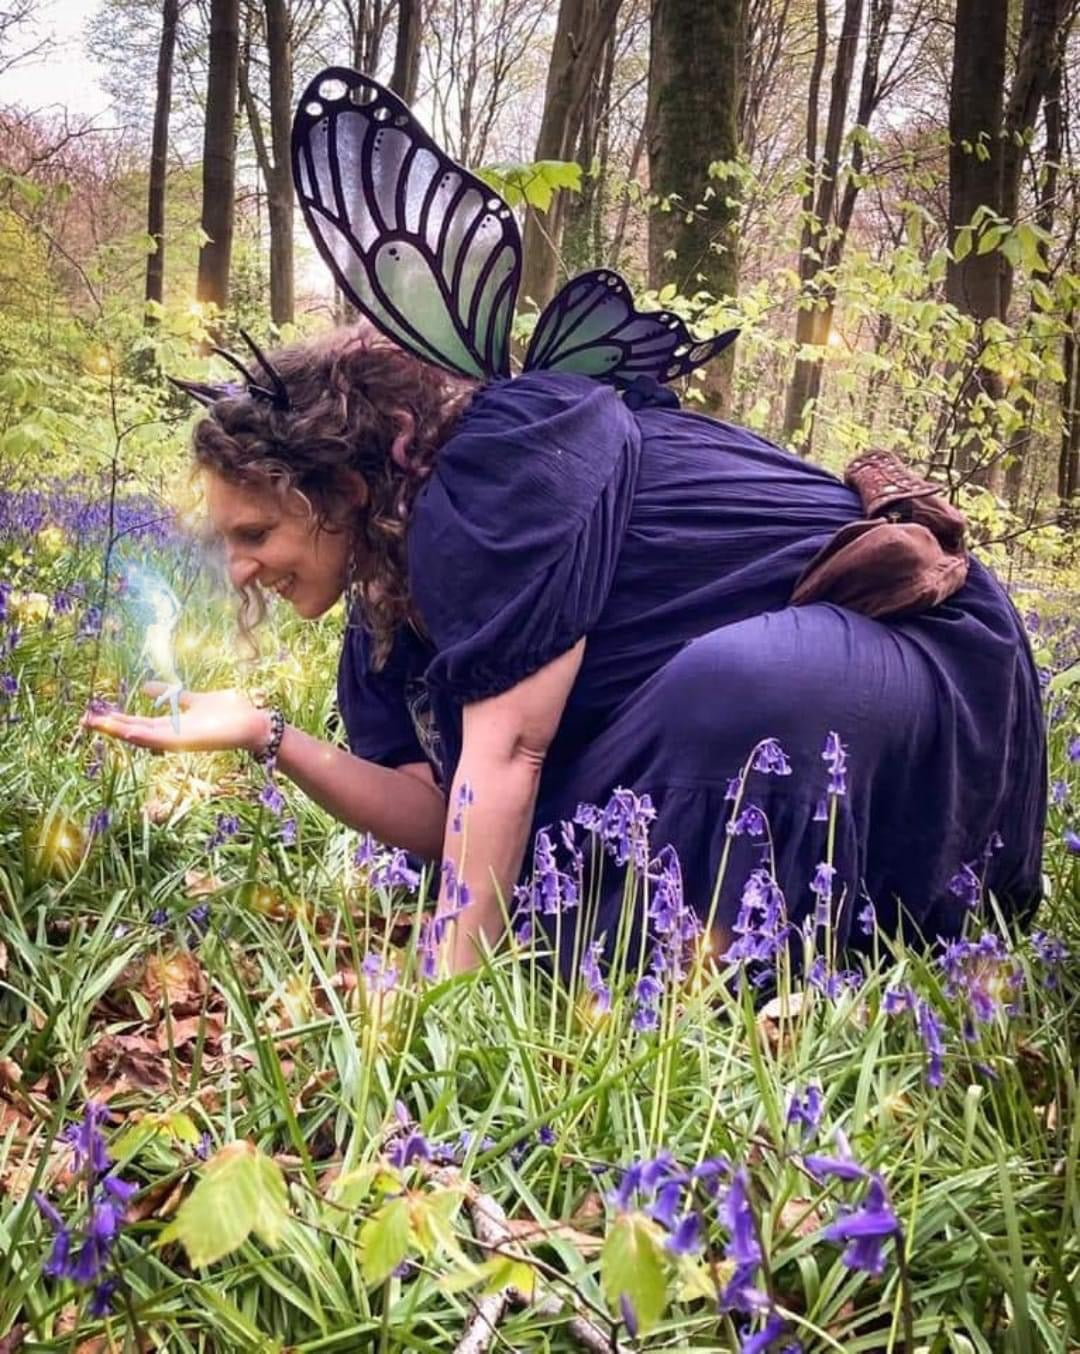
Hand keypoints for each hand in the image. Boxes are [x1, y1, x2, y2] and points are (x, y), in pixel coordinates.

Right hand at [82, 683, 270, 755]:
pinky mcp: (188, 742)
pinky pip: (162, 740)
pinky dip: (143, 736)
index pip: (136, 723)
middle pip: (133, 731)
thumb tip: (145, 686)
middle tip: (83, 720)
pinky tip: (127, 731)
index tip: (94, 714)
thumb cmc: (229, 713)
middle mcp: (170, 735)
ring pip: (142, 737)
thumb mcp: (194, 699)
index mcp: (170, 725)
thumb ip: (172, 694)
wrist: (253, 724)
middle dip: (109, 726)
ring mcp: (177, 740)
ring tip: (97, 724)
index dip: (115, 719)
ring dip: (120, 731)